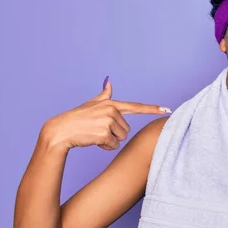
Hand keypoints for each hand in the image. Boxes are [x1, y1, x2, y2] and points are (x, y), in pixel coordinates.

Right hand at [41, 76, 171, 150]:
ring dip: (109, 140)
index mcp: (110, 104)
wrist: (60, 131)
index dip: (153, 109)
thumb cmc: (76, 118)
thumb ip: (104, 96)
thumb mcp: (91, 104)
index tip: (167, 109)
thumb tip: (109, 81)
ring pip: (120, 138)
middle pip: (126, 129)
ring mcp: (107, 122)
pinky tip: (92, 140)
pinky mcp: (103, 134)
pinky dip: (104, 146)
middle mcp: (111, 111)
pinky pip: (113, 146)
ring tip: (94, 134)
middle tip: (97, 129)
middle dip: (113, 133)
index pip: (136, 106)